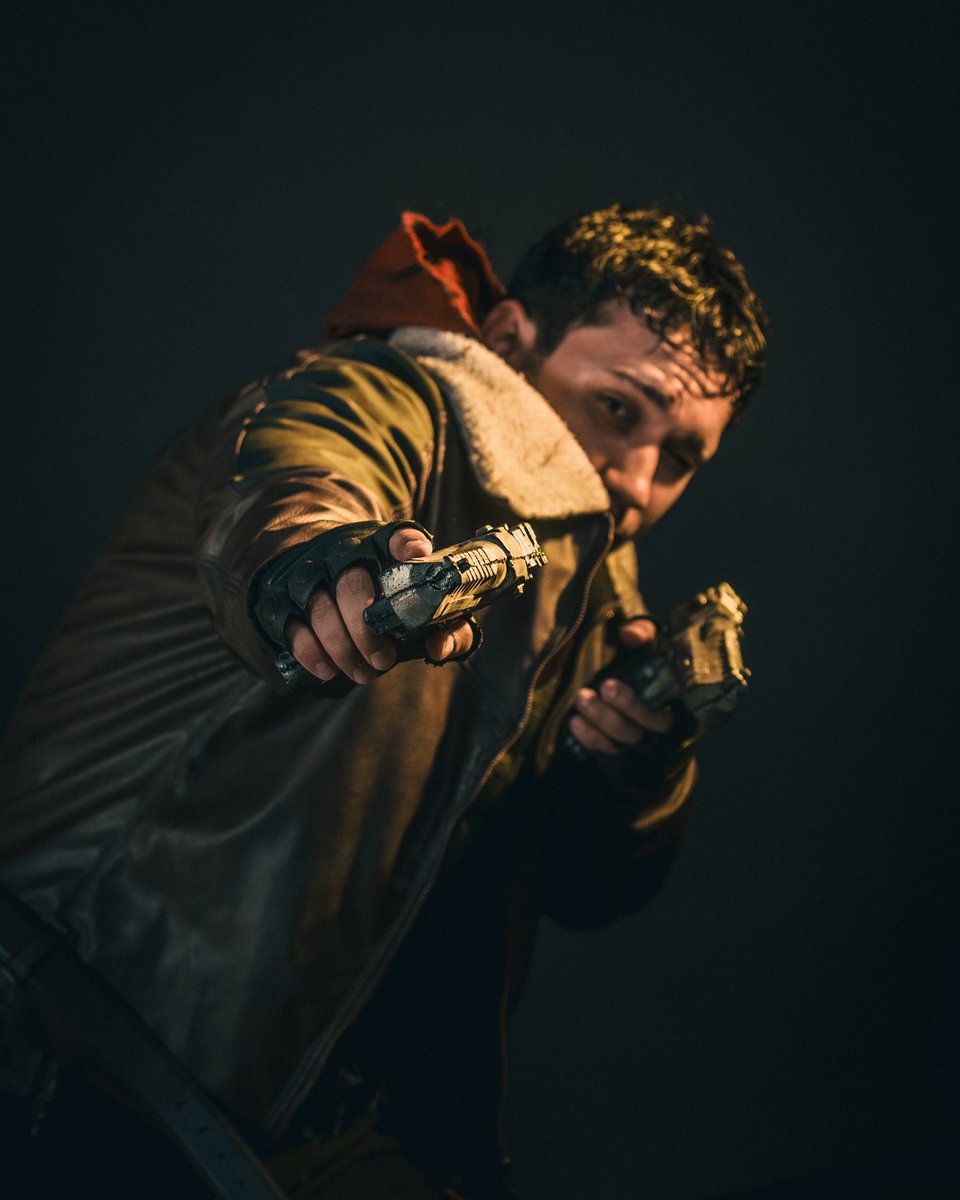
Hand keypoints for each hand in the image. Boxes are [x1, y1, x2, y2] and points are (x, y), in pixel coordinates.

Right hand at [285, 527, 474, 682]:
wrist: (317, 572)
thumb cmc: (379, 593)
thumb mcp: (411, 597)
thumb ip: (444, 623)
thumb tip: (440, 646)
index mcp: (379, 545)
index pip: (396, 535)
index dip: (406, 543)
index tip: (418, 554)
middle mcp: (340, 553)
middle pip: (350, 583)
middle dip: (366, 627)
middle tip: (384, 660)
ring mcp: (307, 574)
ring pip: (319, 608)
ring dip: (341, 646)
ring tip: (363, 673)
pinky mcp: (280, 598)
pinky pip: (290, 625)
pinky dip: (308, 651)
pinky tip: (327, 670)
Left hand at [567, 617, 674, 754]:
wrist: (643, 683)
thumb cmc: (650, 660)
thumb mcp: (652, 642)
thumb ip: (644, 633)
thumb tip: (629, 634)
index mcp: (680, 699)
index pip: (668, 706)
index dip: (638, 702)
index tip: (610, 683)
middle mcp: (667, 725)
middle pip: (649, 726)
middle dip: (624, 707)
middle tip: (602, 686)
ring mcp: (647, 742)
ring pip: (628, 740)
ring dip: (602, 721)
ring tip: (581, 699)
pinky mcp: (628, 752)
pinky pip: (611, 751)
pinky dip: (592, 739)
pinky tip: (575, 722)